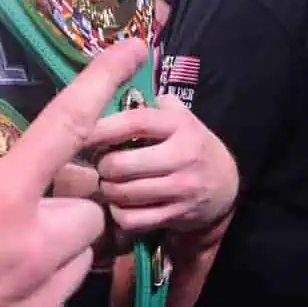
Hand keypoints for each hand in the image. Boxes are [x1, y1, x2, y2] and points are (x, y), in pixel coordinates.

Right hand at [0, 41, 146, 306]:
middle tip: (25, 204)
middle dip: (69, 203)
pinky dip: (28, 299)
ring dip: (54, 251)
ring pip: (75, 268)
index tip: (132, 50)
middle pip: (91, 215)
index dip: (101, 82)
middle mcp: (31, 258)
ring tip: (4, 252)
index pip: (66, 128)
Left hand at [87, 93, 238, 233]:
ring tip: (109, 182)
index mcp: (179, 125)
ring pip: (124, 193)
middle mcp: (182, 156)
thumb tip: (116, 87)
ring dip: (108, 189)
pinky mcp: (176, 216)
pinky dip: (119, 213)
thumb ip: (152, 103)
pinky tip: (121, 204)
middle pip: (121, 164)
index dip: (103, 128)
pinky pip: (133, 219)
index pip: (135, 123)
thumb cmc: (190, 144)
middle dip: (103, 164)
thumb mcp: (180, 117)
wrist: (226, 185)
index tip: (81, 132)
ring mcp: (181, 189)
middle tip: (101, 162)